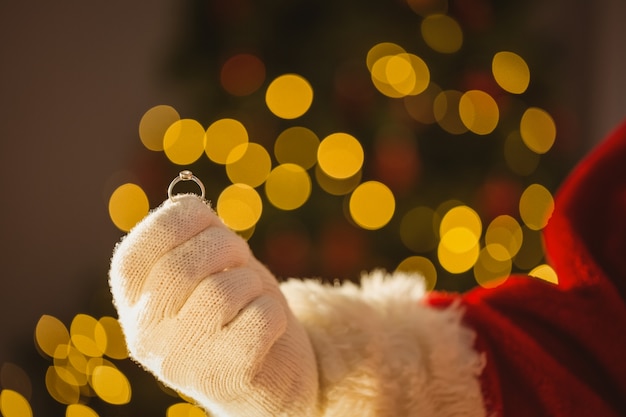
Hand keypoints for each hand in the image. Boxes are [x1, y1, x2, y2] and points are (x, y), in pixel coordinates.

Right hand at [109, 195, 317, 415]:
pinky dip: (274, 310)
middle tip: (240, 257)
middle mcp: (145, 334)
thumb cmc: (237, 309)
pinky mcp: (224, 376)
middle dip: (225, 246)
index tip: (206, 219)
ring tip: (252, 295)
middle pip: (181, 266)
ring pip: (223, 291)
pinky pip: (259, 318)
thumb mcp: (208, 266)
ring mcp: (181, 360)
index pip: (135, 251)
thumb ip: (191, 236)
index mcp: (134, 301)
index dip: (176, 220)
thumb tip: (183, 201)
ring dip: (251, 281)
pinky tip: (267, 326)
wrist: (271, 374)